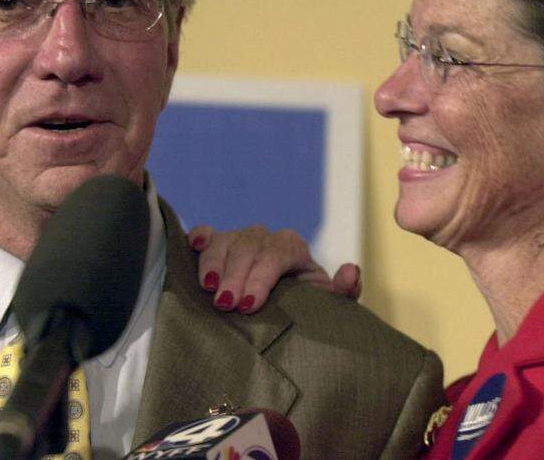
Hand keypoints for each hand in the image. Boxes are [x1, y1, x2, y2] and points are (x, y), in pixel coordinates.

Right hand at [188, 224, 361, 313]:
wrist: (284, 310)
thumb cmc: (303, 308)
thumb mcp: (326, 305)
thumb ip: (343, 291)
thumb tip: (351, 270)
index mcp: (292, 248)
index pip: (276, 253)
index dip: (261, 277)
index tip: (250, 305)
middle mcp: (265, 238)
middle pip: (248, 246)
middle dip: (235, 276)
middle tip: (226, 305)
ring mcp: (239, 239)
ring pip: (224, 241)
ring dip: (213, 264)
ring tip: (208, 290)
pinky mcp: (217, 244)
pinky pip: (206, 234)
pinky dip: (198, 238)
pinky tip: (192, 247)